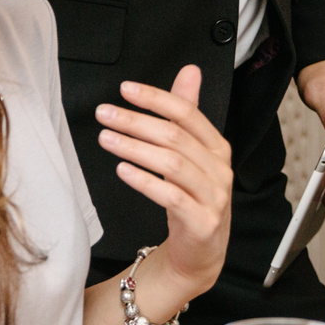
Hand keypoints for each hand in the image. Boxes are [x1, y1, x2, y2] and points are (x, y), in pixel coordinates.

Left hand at [96, 64, 232, 309]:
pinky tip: (123, 170)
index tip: (125, 89)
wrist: (200, 253)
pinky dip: (145, 181)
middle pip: (175, 137)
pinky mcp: (202, 222)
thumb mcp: (192, 155)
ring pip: (172, 164)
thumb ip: (188, 113)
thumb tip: (190, 71)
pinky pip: (171, 197)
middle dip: (136, 121)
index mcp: (218, 148)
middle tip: (105, 114)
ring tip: (107, 139)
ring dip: (135, 148)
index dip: (155, 98)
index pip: (188, 113)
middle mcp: (219, 169)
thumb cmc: (192, 199)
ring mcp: (214, 197)